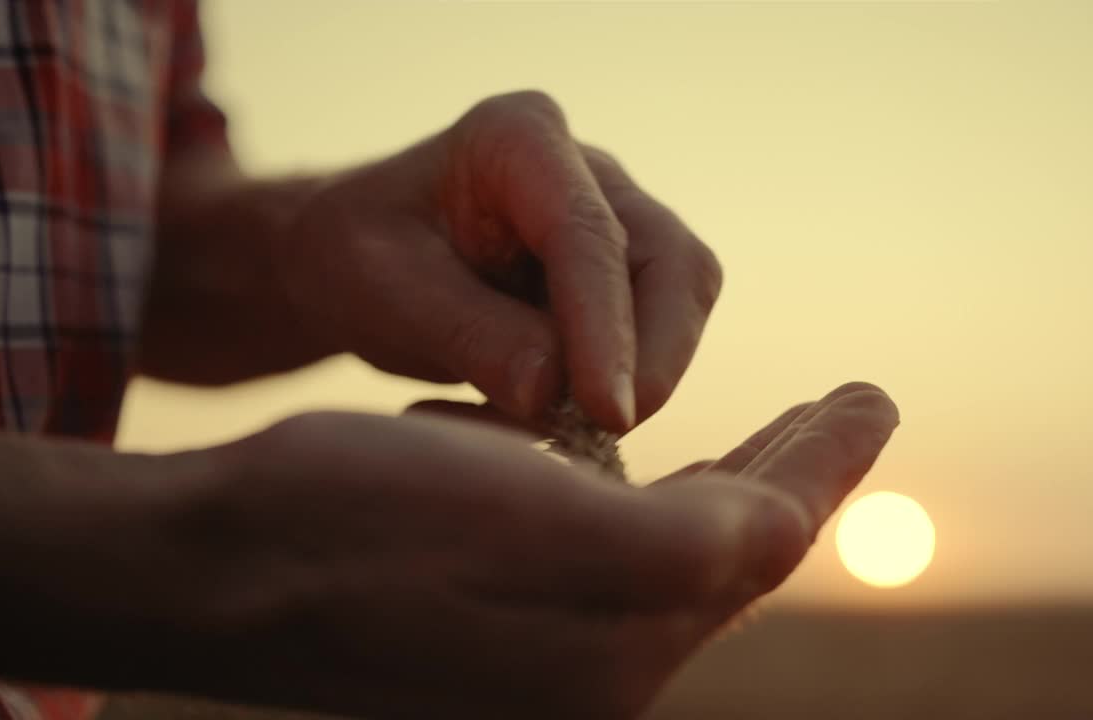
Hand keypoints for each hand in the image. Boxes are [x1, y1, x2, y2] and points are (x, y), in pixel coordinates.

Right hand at [152, 383, 896, 718]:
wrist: (216, 567)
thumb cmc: (350, 521)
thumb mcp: (527, 519)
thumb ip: (683, 541)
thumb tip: (787, 534)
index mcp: (616, 649)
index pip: (760, 541)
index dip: (827, 461)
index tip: (876, 391)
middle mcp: (596, 667)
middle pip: (730, 550)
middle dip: (797, 468)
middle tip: (854, 400)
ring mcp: (551, 650)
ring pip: (679, 547)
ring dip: (737, 476)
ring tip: (790, 425)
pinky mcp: (507, 623)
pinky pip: (615, 552)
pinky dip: (659, 497)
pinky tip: (666, 460)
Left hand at [279, 91, 721, 431]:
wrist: (357, 264)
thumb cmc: (355, 260)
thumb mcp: (381, 290)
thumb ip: (466, 331)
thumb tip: (553, 392)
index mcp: (518, 137)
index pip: (588, 234)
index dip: (606, 326)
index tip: (607, 411)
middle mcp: (588, 170)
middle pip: (671, 263)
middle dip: (652, 356)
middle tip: (602, 431)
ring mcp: (620, 221)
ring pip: (682, 301)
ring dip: (642, 377)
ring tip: (550, 424)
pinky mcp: (628, 278)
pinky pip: (660, 337)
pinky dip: (621, 387)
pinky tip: (548, 414)